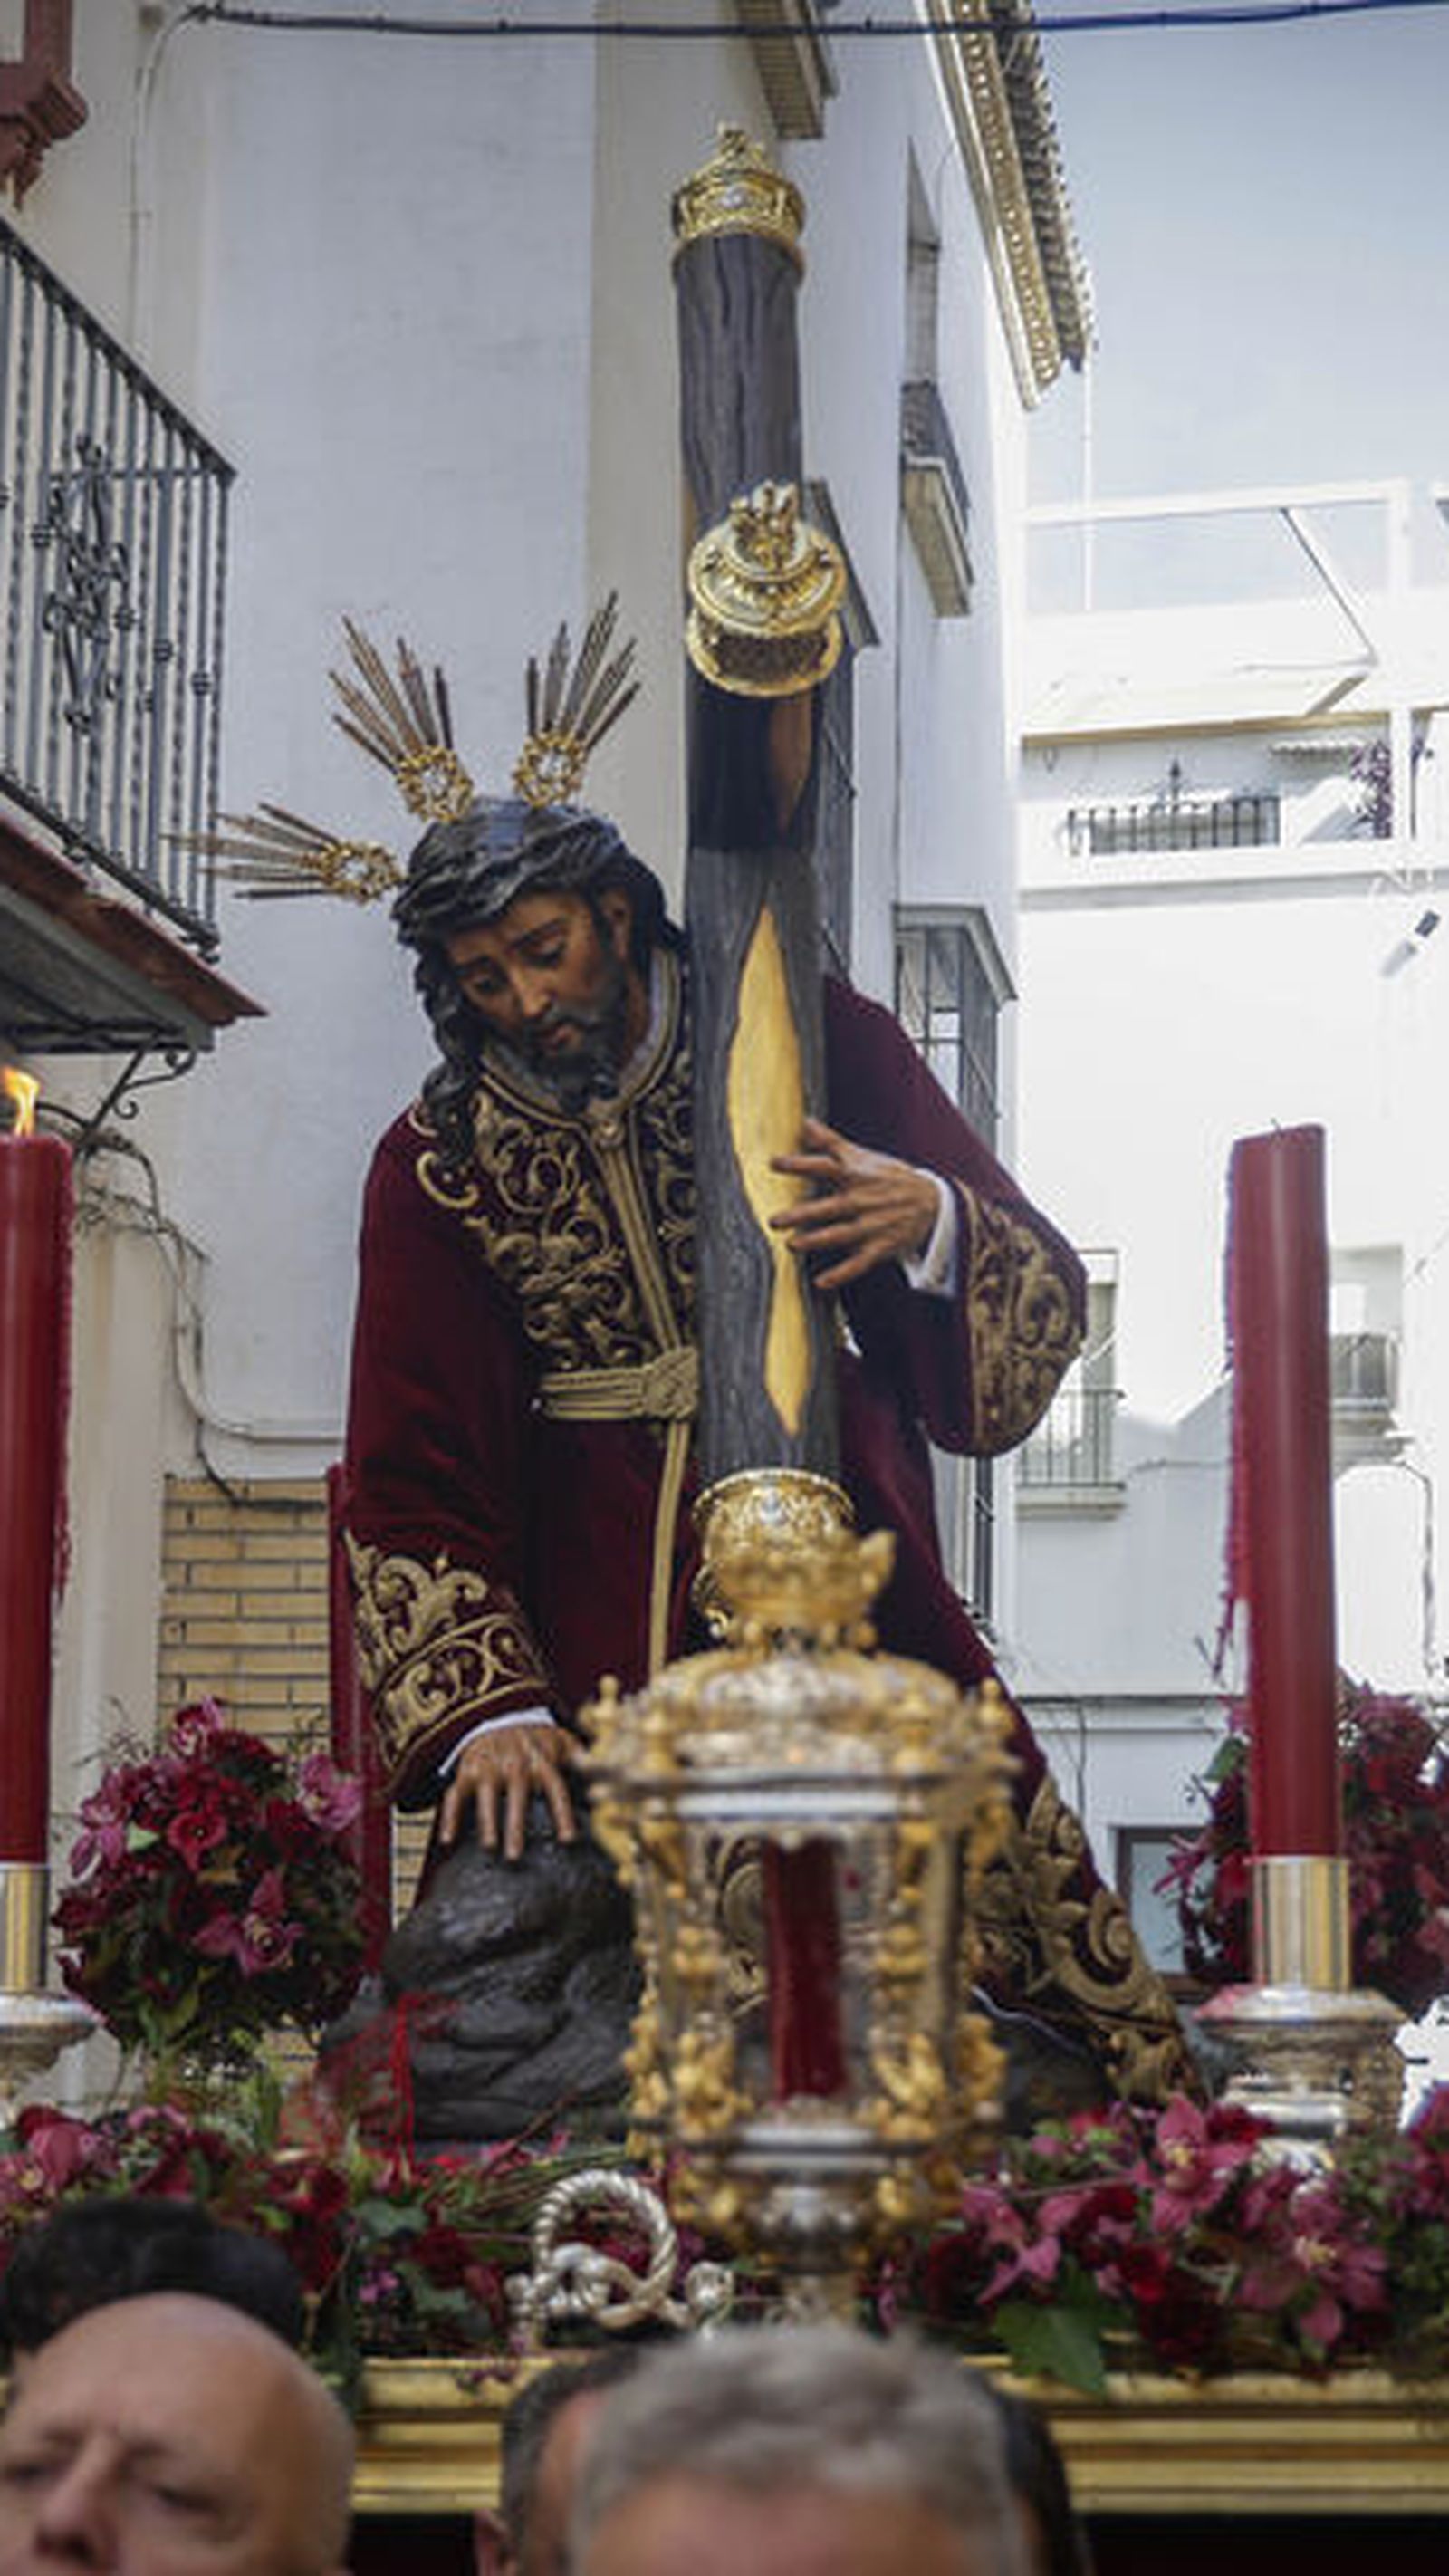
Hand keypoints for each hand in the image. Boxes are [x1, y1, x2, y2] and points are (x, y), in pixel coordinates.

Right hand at [438, 1722, 579, 1861]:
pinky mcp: (467, 1770)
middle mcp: (515, 1763)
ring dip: (487, 1821)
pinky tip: (447, 1840)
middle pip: (517, 1794)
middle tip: (516, 1856)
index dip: (562, 1813)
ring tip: (488, 1847)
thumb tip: (609, 1777)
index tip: (568, 1840)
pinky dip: (449, 1816)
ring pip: (486, 1794)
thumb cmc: (537, 1739)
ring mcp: (489, 1766)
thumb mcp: (563, 1741)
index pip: (555, 1787)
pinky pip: (454, 1794)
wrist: (499, 1711)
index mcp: (542, 1760)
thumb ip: (584, 1760)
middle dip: (516, 1825)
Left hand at [769, 1117, 939, 1290]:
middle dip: (801, 1214)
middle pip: (829, 1206)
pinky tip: (821, 1282)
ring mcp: (872, 1226)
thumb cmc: (891, 1178)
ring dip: (816, 1241)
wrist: (933, 1203)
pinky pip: (859, 1263)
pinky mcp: (880, 1247)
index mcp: (857, 1176)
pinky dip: (841, 1274)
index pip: (825, 1166)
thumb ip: (831, 1142)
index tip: (774, 1164)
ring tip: (792, 1244)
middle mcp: (862, 1201)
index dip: (800, 1164)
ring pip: (840, 1235)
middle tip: (774, 1220)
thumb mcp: (864, 1156)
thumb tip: (805, 1122)